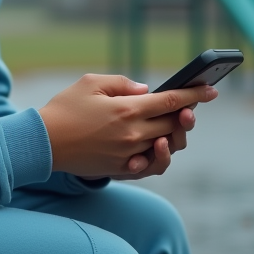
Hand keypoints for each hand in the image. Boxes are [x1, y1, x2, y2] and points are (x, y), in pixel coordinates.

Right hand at [37, 74, 215, 179]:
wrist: (43, 143)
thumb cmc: (64, 108)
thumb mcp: (90, 83)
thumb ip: (123, 83)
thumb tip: (145, 90)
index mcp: (127, 110)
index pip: (172, 101)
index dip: (194, 94)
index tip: (211, 89)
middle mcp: (133, 134)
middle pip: (173, 124)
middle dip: (186, 114)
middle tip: (188, 107)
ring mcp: (128, 155)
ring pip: (166, 147)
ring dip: (173, 135)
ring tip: (170, 126)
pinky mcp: (121, 170)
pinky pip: (151, 166)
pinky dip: (157, 156)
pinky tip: (155, 145)